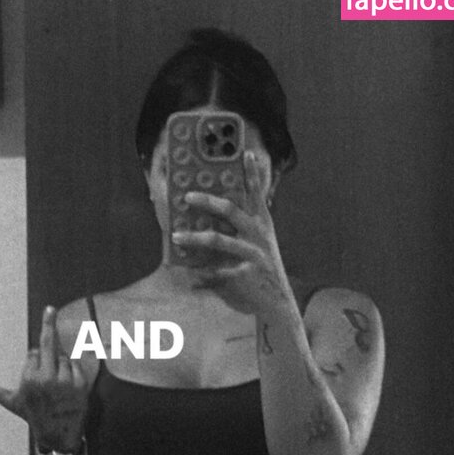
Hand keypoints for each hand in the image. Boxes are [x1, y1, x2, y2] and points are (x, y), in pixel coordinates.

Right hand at [0, 306, 89, 450]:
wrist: (58, 434)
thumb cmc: (33, 415)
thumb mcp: (11, 401)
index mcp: (29, 378)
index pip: (33, 353)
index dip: (34, 360)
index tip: (35, 373)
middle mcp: (47, 378)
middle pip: (48, 344)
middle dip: (48, 324)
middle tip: (50, 308)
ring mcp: (65, 381)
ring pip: (64, 357)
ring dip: (61, 364)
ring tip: (58, 384)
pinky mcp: (81, 384)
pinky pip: (77, 366)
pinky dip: (73, 370)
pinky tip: (68, 384)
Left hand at [172, 151, 292, 314]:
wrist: (278, 303)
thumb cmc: (262, 270)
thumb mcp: (259, 245)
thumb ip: (240, 230)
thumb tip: (209, 219)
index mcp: (262, 224)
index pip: (256, 193)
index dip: (251, 172)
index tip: (244, 151)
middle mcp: (258, 234)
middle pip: (230, 210)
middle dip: (207, 201)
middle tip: (187, 196)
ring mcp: (253, 254)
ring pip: (218, 240)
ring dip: (194, 238)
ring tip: (176, 236)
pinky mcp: (245, 274)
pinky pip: (216, 273)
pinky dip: (202, 278)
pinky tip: (191, 280)